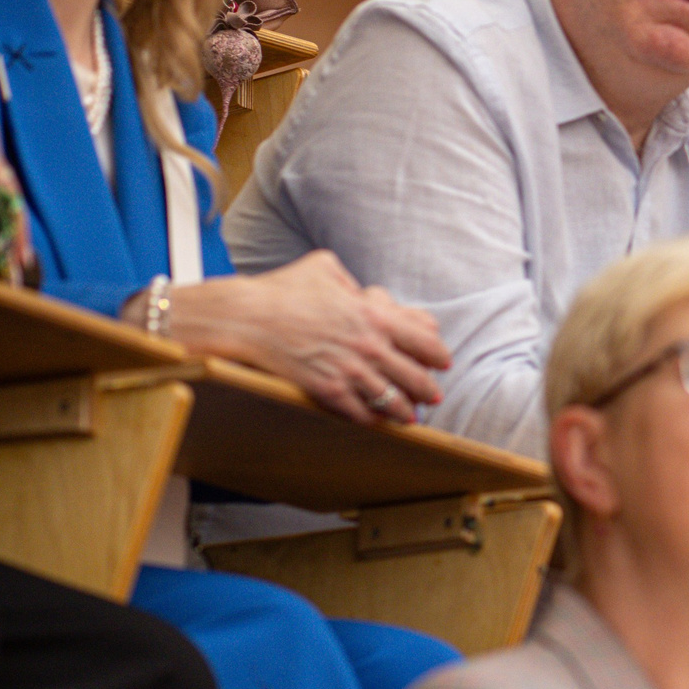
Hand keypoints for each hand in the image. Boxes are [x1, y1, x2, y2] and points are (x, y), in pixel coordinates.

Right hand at [159, 250, 448, 424]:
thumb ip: (351, 279)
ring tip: (411, 416)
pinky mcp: (326, 389)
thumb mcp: (324, 267)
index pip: (425, 341)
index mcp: (375, 315)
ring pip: (390, 399)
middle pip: (415, 376)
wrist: (246, 317)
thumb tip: (360, 288)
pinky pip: (358, 410)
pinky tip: (375, 421)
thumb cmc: (282, 288)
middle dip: (428, 390)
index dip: (438, 355)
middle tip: (434, 396)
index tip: (442, 362)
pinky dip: (369, 418)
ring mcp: (348, 369)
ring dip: (404, 410)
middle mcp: (369, 345)